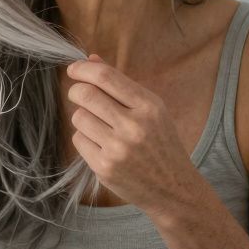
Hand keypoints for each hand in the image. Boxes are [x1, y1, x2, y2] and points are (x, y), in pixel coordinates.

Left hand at [64, 54, 205, 218]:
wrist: (174, 188)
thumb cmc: (160, 143)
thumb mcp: (151, 110)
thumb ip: (120, 84)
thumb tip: (90, 59)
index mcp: (149, 106)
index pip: (106, 77)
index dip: (83, 69)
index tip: (74, 69)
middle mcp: (134, 126)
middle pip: (85, 95)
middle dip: (76, 91)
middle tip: (79, 95)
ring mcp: (118, 148)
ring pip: (78, 118)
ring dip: (82, 118)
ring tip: (99, 127)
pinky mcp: (105, 167)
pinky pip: (78, 140)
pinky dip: (84, 139)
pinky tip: (101, 146)